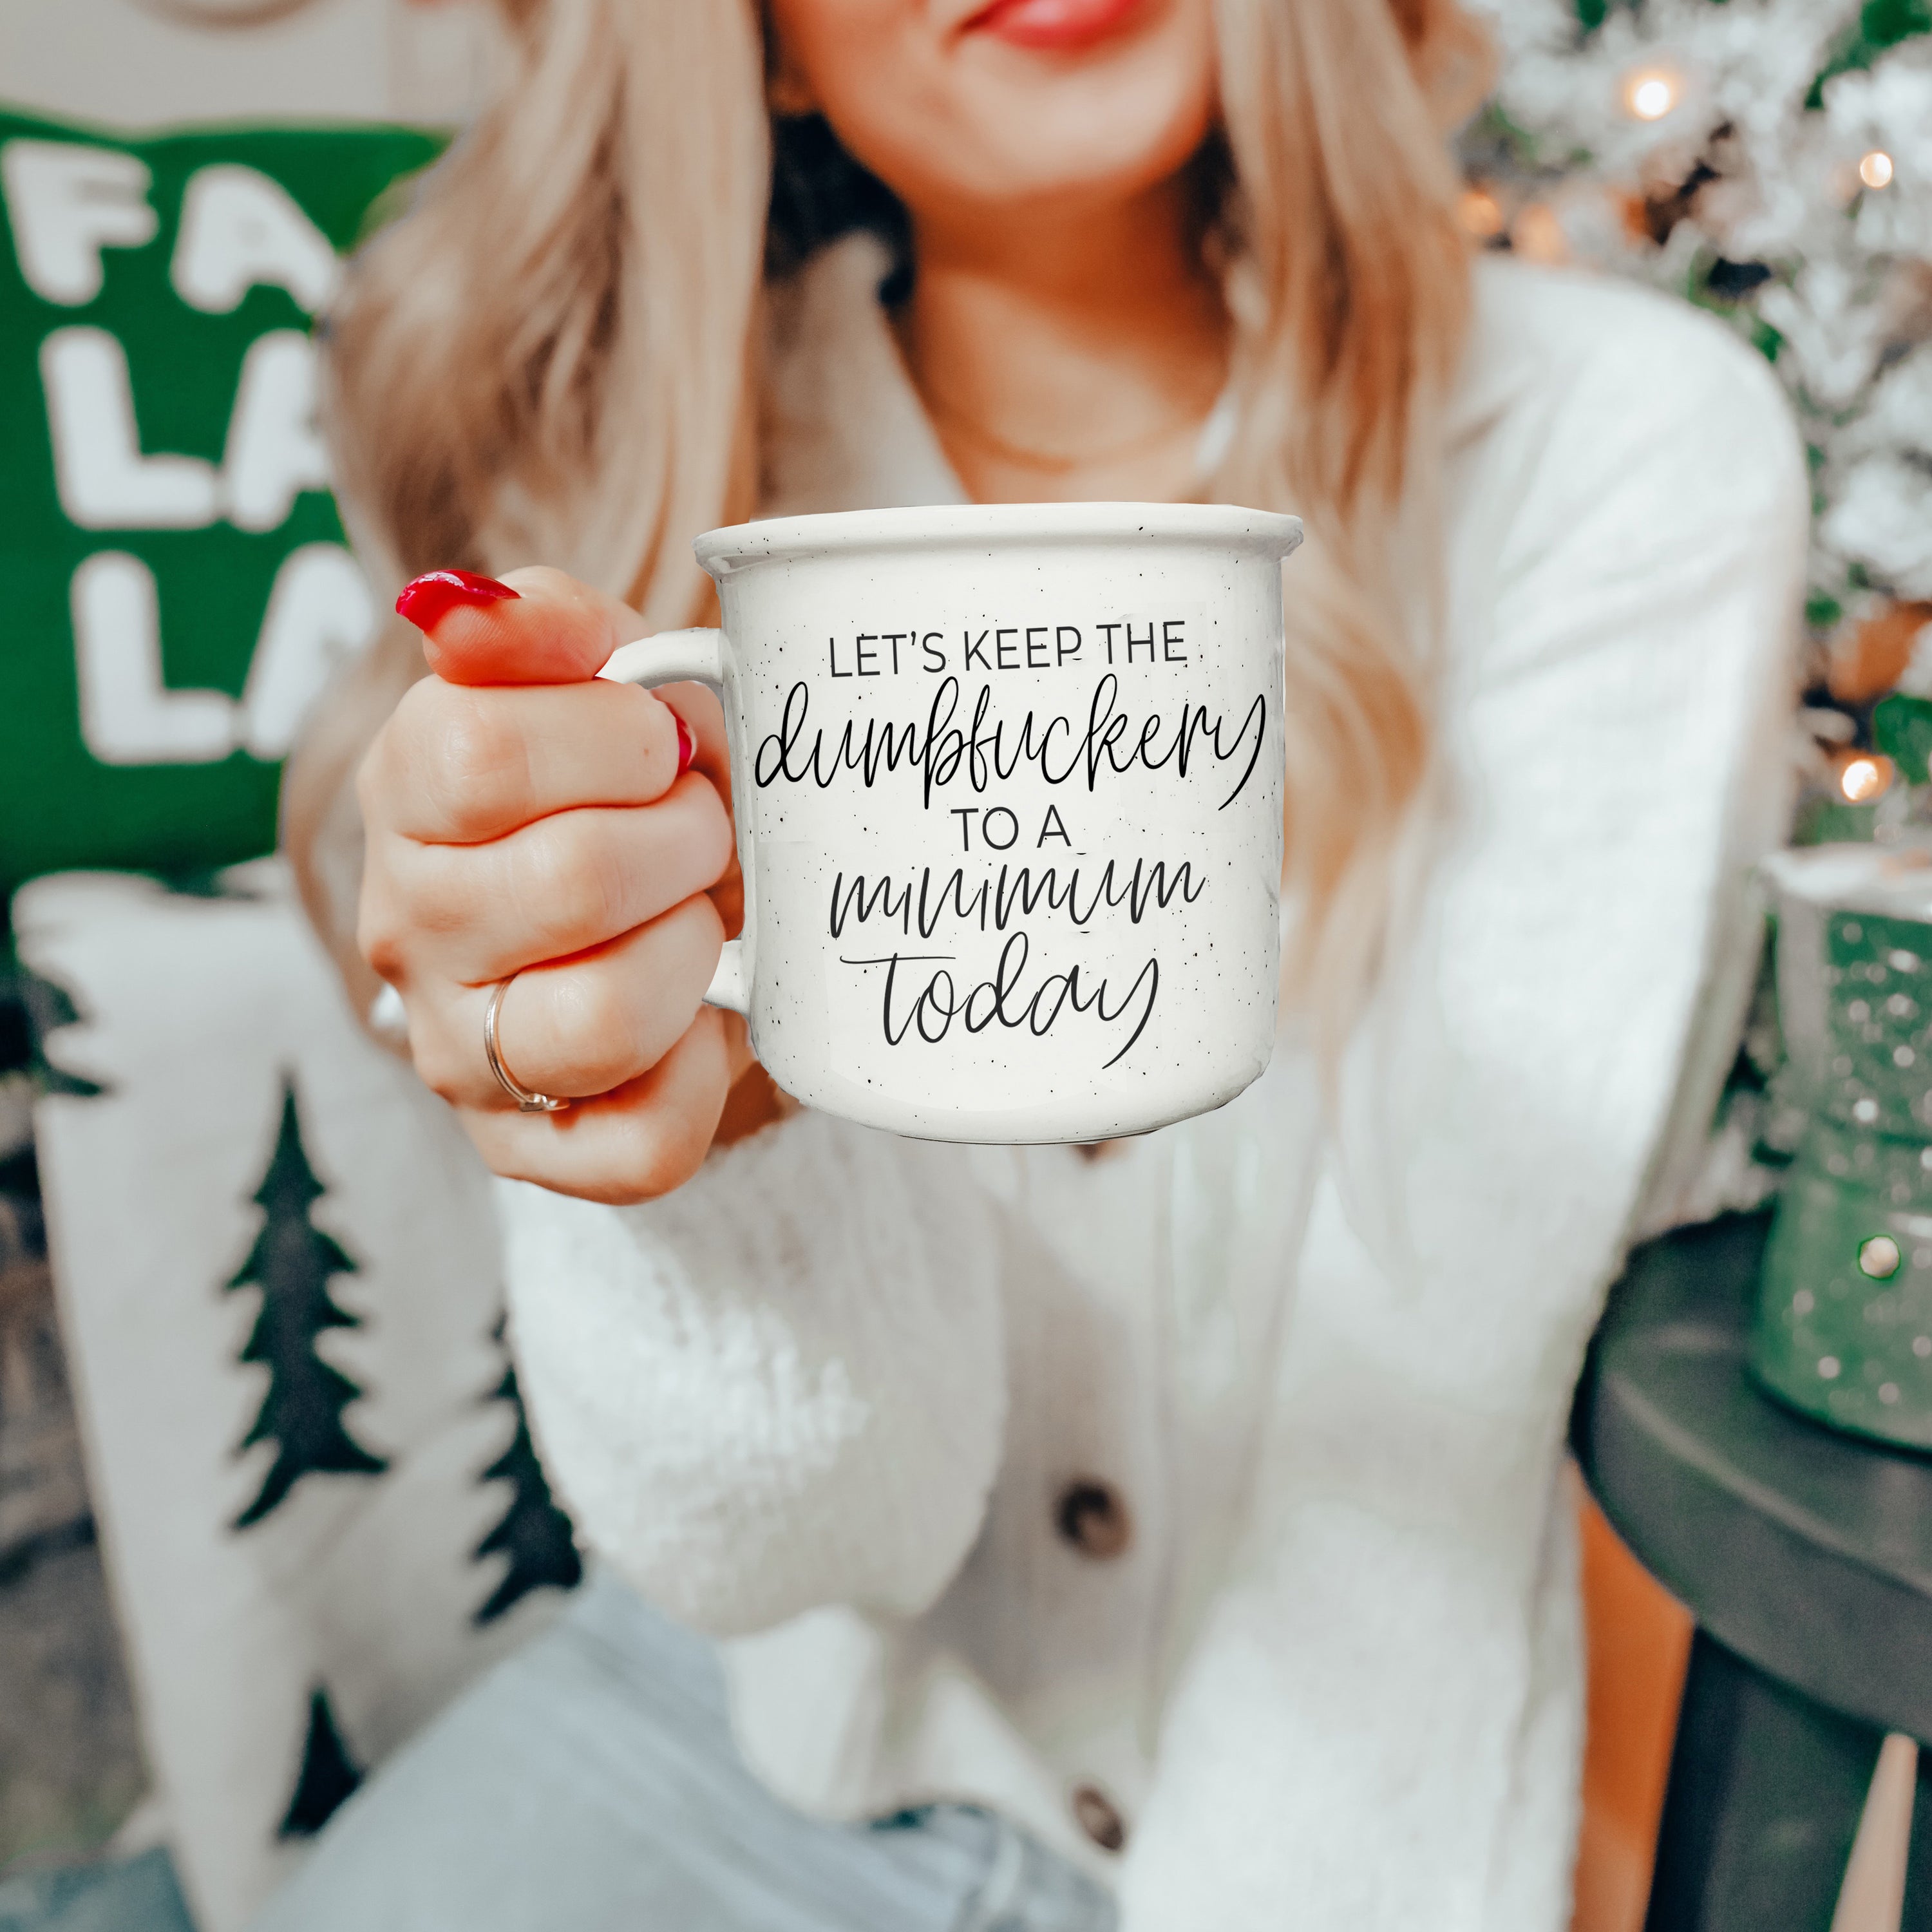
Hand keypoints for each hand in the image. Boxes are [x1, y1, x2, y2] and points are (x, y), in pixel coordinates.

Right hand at [357, 566, 757, 1202]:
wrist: (646, 898)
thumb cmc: (626, 781)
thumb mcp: (596, 674)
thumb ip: (543, 623)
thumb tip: (465, 606)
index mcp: (407, 795)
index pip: (482, 756)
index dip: (617, 739)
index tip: (662, 741)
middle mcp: (410, 933)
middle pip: (567, 883)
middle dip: (684, 839)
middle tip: (702, 826)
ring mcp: (463, 1055)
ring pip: (597, 1024)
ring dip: (692, 951)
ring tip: (699, 915)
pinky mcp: (532, 1152)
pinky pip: (639, 1144)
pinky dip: (702, 1072)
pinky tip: (701, 1011)